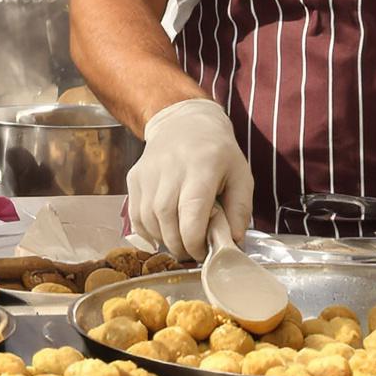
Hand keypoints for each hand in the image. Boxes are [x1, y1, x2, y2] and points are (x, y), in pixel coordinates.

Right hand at [125, 98, 251, 260]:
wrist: (184, 123)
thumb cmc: (217, 152)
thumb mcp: (241, 175)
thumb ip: (240, 210)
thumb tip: (233, 242)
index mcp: (202, 166)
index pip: (191, 213)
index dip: (195, 241)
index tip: (205, 252)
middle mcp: (171, 168)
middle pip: (167, 220)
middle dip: (180, 246)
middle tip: (194, 252)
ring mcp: (148, 172)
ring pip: (149, 220)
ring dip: (164, 240)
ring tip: (181, 242)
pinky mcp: (134, 177)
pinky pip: (136, 215)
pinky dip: (148, 231)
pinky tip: (164, 233)